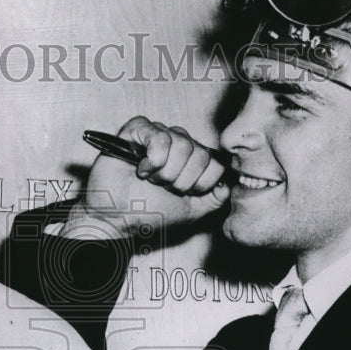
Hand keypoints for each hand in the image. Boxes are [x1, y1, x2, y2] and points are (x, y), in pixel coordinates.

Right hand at [63, 116, 229, 239]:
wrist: (118, 219)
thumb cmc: (150, 213)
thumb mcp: (194, 210)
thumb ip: (217, 196)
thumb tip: (232, 181)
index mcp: (192, 159)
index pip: (216, 163)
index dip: (200, 184)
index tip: (182, 194)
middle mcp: (178, 143)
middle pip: (201, 154)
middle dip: (182, 181)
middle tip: (163, 187)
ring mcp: (158, 134)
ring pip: (182, 145)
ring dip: (165, 173)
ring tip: (150, 179)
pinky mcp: (137, 129)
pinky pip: (160, 137)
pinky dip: (153, 160)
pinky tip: (140, 169)